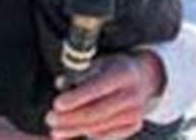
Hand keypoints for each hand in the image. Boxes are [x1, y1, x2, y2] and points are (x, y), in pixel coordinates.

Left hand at [46, 52, 165, 139]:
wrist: (145, 78)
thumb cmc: (113, 70)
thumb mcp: (99, 63)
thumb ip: (79, 73)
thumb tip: (61, 84)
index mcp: (123, 73)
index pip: (97, 88)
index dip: (76, 98)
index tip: (56, 104)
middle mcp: (132, 94)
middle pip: (95, 112)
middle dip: (69, 118)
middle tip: (50, 118)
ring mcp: (135, 111)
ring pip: (98, 127)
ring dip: (73, 130)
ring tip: (55, 130)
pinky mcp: (134, 125)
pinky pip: (106, 136)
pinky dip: (88, 135)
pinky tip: (74, 132)